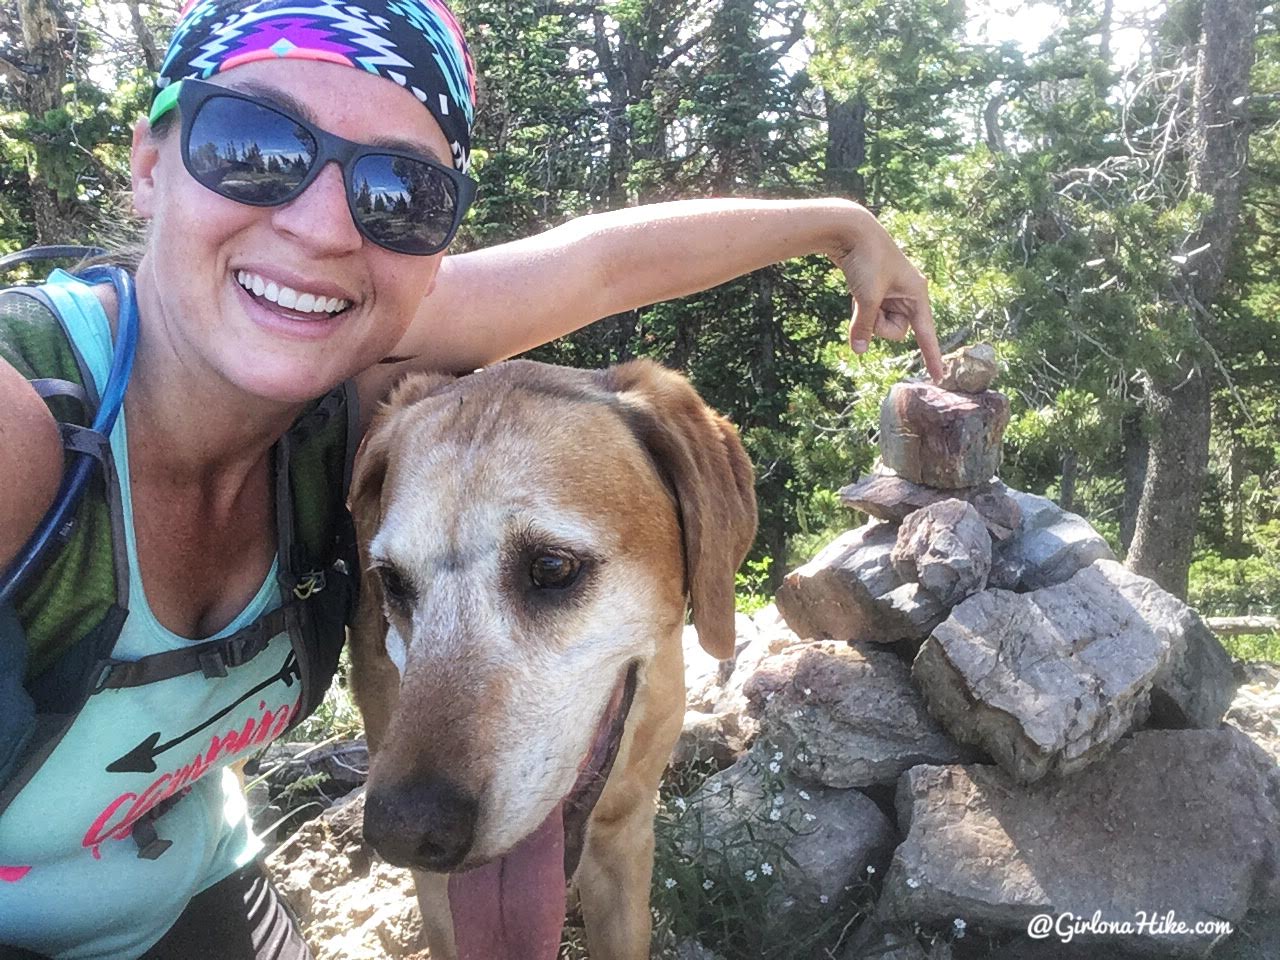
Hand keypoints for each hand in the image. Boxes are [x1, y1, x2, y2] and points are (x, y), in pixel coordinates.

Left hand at [835, 210, 941, 380]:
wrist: (851, 230)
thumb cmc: (866, 260)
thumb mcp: (866, 297)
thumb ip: (863, 327)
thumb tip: (857, 350)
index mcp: (917, 294)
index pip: (926, 334)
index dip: (931, 356)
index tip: (938, 376)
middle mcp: (909, 295)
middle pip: (896, 331)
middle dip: (879, 325)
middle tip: (869, 303)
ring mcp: (893, 294)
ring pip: (881, 323)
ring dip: (868, 315)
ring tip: (861, 292)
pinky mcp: (877, 291)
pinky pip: (871, 313)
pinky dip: (861, 309)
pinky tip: (856, 290)